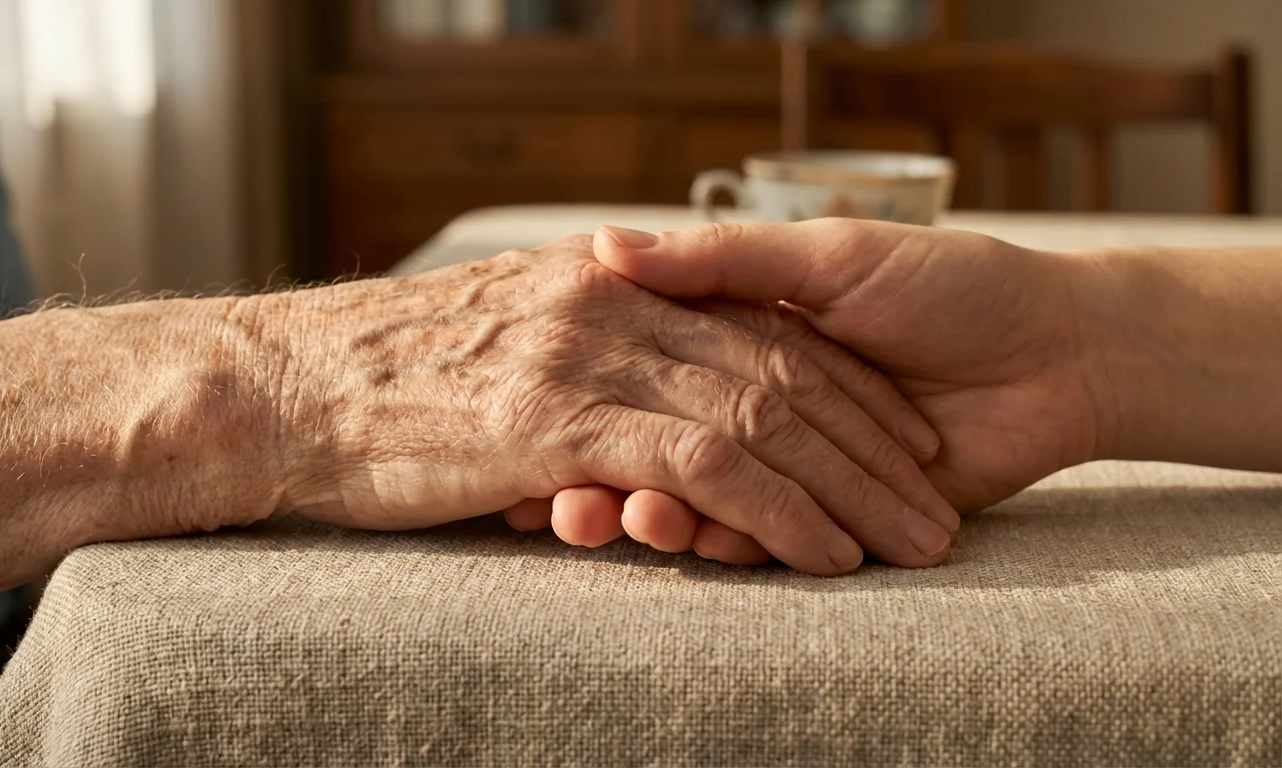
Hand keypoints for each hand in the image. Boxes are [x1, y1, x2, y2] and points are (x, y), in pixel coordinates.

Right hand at [256, 235, 958, 573]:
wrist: (282, 387)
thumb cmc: (385, 381)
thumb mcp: (501, 345)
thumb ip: (587, 351)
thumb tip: (644, 402)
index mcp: (611, 283)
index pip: (760, 334)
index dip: (843, 392)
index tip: (899, 442)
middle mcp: (616, 304)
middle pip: (784, 373)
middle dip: (872, 444)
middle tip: (932, 502)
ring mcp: (590, 354)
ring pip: (761, 416)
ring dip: (846, 485)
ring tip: (911, 541)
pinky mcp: (561, 415)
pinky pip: (703, 463)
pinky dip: (776, 510)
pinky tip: (824, 554)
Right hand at [587, 219, 1103, 517]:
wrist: (1065, 354)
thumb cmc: (954, 284)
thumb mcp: (831, 254)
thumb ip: (726, 258)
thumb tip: (606, 241)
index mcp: (748, 336)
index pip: (659, 370)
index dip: (606, 392)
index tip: (545, 413)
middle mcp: (762, 404)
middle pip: (674, 444)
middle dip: (626, 475)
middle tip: (572, 503)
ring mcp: (800, 467)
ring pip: (715, 500)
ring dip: (671, 516)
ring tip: (633, 522)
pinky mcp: (841, 522)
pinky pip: (777, 540)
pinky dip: (742, 544)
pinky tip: (710, 545)